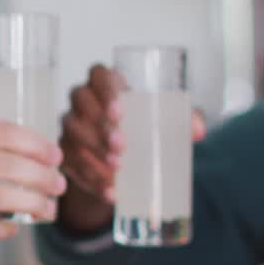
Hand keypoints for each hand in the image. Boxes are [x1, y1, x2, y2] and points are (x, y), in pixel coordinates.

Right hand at [0, 119, 63, 264]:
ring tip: (48, 208)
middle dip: (41, 176)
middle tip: (59, 184)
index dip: (33, 143)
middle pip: (6, 164)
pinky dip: (4, 227)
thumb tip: (29, 156)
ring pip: (0, 195)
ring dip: (31, 203)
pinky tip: (16, 227)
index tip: (54, 154)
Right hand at [58, 64, 206, 231]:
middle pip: (81, 102)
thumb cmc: (142, 128)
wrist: (119, 159)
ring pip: (72, 133)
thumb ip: (182, 120)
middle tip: (122, 147)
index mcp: (107, 84)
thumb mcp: (163, 121)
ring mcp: (70, 126)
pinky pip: (70, 163)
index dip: (105, 89)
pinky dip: (90, 179)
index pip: (99, 74)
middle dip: (100, 125)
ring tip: (118, 170)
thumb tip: (198, 131)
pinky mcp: (64, 152)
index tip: (120, 112)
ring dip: (94, 152)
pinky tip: (109, 190)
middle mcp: (83, 100)